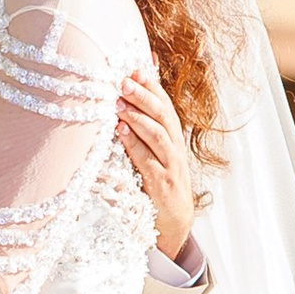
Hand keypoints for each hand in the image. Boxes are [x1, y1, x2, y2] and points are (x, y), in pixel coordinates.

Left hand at [116, 76, 196, 263]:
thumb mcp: (155, 156)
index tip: (137, 67)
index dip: (153, 87)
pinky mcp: (161, 186)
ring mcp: (170, 168)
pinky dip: (133, 145)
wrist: (174, 226)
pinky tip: (120, 131)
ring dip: (138, 117)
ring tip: (119, 102)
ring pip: (157, 136)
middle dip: (144, 96)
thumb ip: (144, 130)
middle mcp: (175, 151)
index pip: (165, 107)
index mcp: (173, 141)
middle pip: (163, 117)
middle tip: (124, 80)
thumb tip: (127, 102)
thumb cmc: (160, 186)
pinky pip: (147, 161)